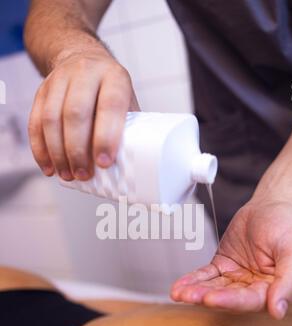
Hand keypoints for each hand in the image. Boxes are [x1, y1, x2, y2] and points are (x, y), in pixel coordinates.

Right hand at [28, 48, 138, 180]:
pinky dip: (40, 149)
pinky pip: (35, 122)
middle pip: (75, 113)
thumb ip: (128, 128)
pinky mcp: (41, 90)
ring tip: (67, 175)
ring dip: (58, 152)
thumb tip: (128, 166)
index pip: (109, 106)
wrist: (82, 57)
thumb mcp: (127, 102)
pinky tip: (49, 168)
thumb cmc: (111, 91)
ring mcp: (59, 79)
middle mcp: (85, 72)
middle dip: (78, 149)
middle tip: (83, 174)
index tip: (104, 163)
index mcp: (114, 76)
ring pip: (51, 118)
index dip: (106, 137)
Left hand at [171, 199, 291, 318]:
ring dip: (196, 291)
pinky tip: (179, 286)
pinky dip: (192, 280)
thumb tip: (278, 311)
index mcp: (273, 288)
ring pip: (214, 288)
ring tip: (179, 293)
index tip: (212, 299)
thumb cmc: (286, 225)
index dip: (231, 300)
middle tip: (189, 296)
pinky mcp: (222, 267)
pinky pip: (206, 275)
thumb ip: (288, 281)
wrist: (271, 205)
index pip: (251, 300)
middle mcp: (254, 288)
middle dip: (207, 296)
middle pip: (228, 297)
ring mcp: (236, 278)